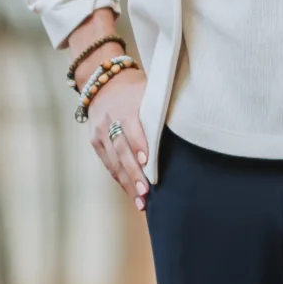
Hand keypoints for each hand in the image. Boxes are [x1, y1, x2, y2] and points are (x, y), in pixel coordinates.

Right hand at [85, 67, 150, 210]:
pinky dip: (120, 179)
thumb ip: (160, 107)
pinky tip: (131, 192)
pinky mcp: (95, 141)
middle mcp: (109, 120)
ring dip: (127, 182)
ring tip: (141, 201)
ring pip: (113, 161)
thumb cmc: (135, 87)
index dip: (138, 145)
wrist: (102, 81)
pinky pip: (108, 163)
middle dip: (133, 173)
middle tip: (146, 192)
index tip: (147, 162)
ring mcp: (99, 132)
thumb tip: (188, 123)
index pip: (131, 128)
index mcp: (124, 106)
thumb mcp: (148, 90)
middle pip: (121, 150)